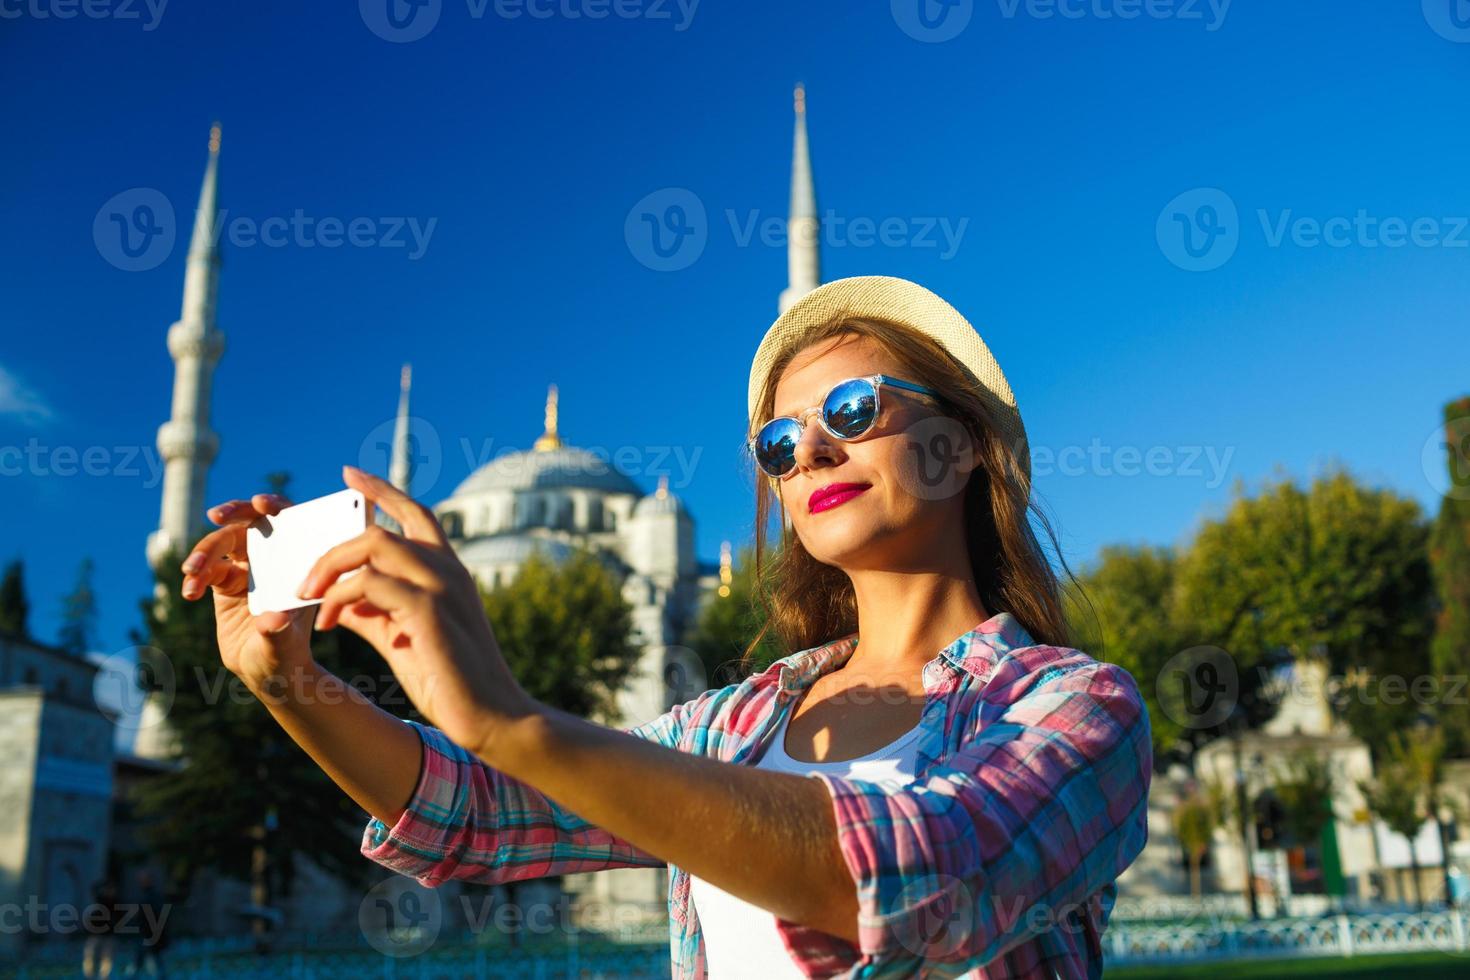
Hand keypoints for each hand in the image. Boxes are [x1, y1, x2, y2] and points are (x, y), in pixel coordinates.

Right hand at [179, 493, 316, 694]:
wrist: (268, 674)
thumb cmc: (286, 657)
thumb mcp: (284, 647)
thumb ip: (277, 633)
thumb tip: (273, 620)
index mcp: (297, 563)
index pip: (290, 522)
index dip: (276, 506)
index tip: (261, 504)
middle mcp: (274, 560)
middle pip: (250, 523)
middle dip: (233, 513)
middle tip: (216, 515)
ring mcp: (248, 569)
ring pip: (222, 544)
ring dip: (204, 551)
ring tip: (191, 572)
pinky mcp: (225, 583)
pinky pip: (206, 569)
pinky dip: (195, 576)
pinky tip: (189, 592)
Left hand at [298, 465, 538, 760]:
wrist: (491, 716)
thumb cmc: (451, 679)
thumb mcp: (404, 637)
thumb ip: (372, 613)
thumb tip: (336, 599)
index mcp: (448, 572)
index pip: (415, 514)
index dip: (383, 491)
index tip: (350, 476)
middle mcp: (448, 570)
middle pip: (382, 528)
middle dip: (333, 545)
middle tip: (303, 579)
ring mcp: (441, 586)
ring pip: (373, 544)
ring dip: (331, 566)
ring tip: (307, 596)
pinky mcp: (429, 610)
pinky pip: (369, 584)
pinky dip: (339, 597)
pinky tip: (326, 623)